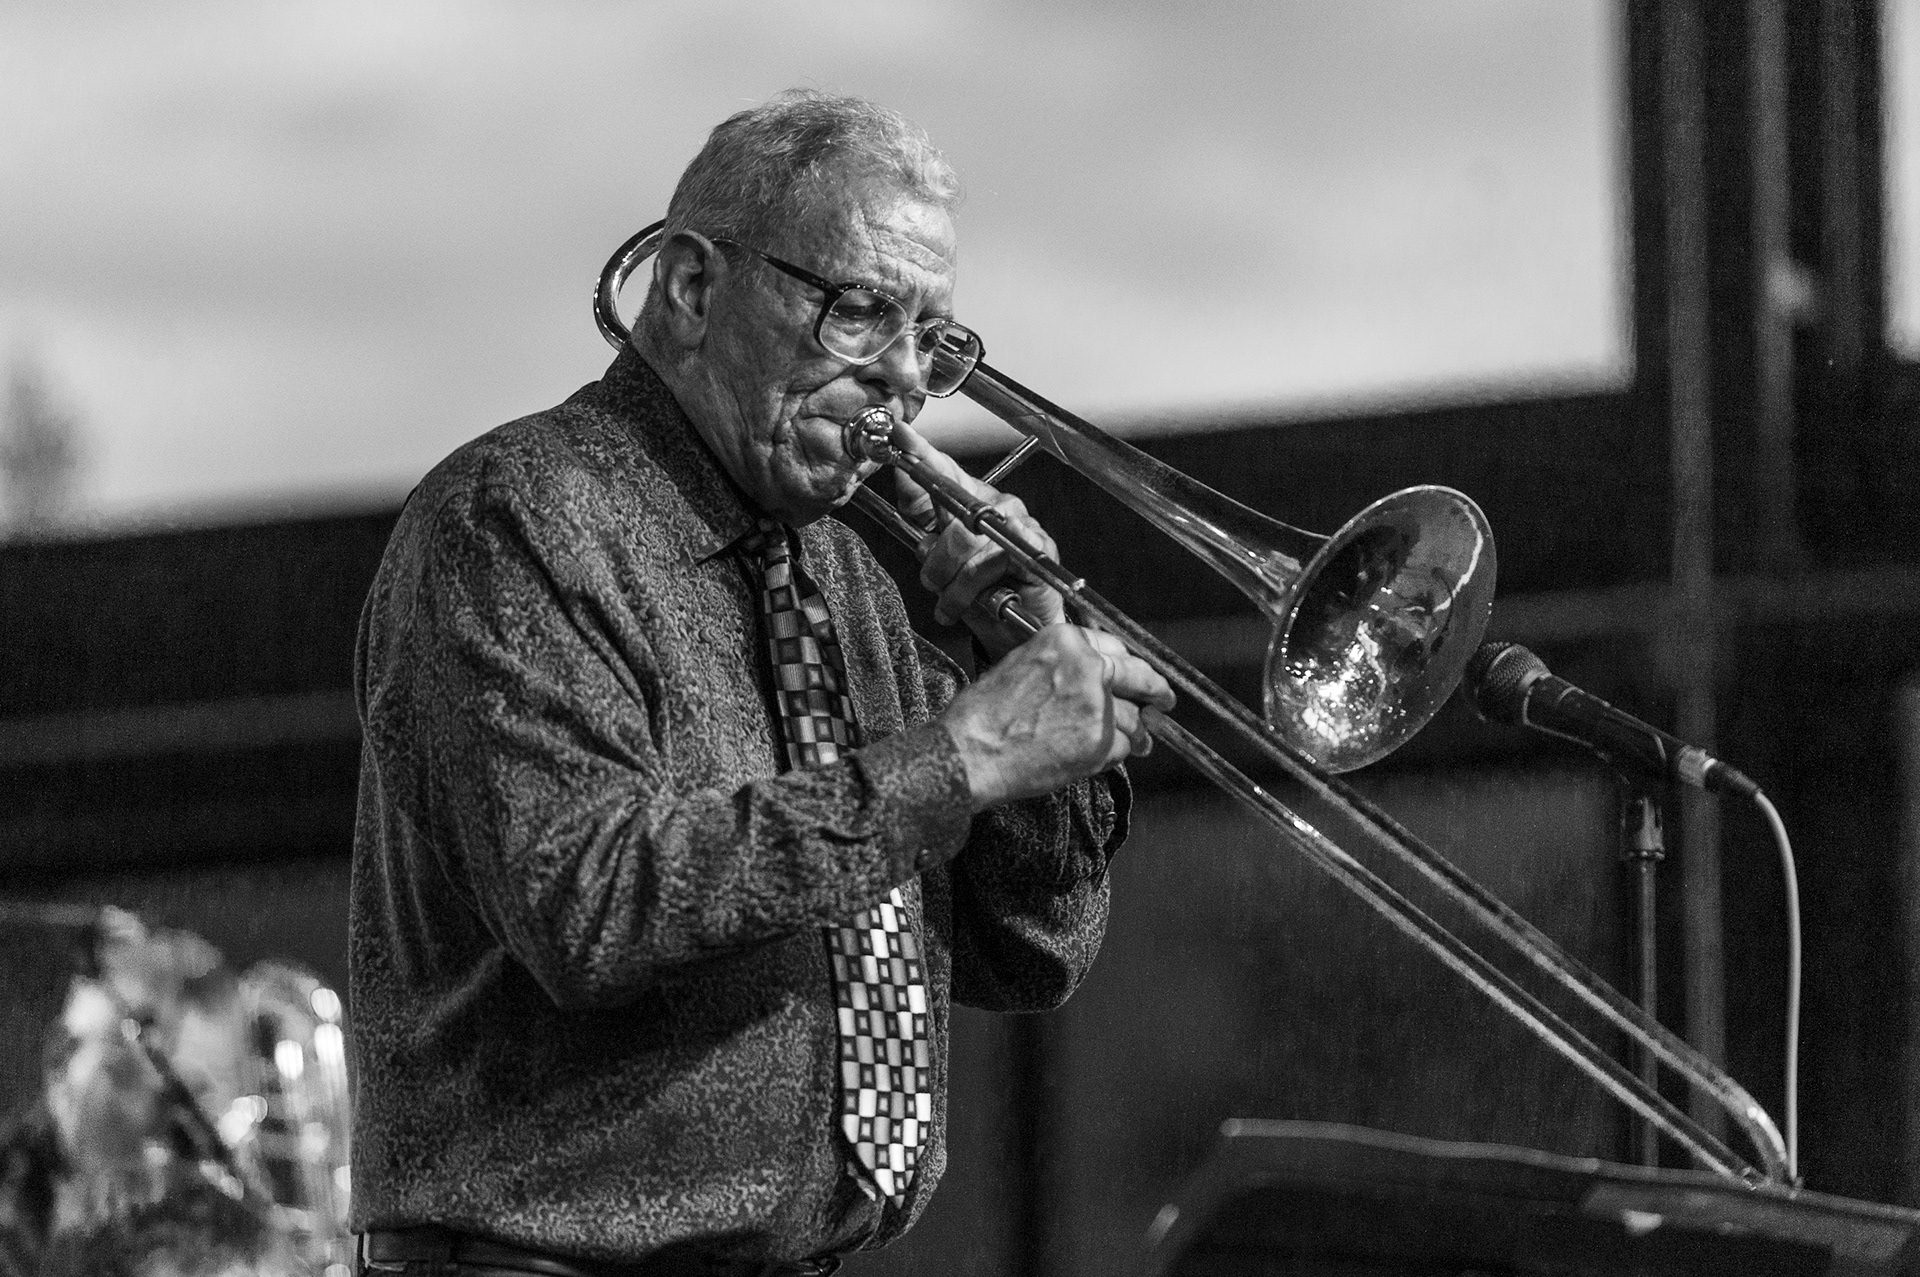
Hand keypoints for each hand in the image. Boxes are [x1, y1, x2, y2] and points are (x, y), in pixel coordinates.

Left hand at [888, 422, 1066, 656]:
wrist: (1014, 631)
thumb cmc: (979, 591)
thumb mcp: (939, 554)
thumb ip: (922, 513)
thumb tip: (901, 471)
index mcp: (970, 499)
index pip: (942, 469)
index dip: (920, 451)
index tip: (899, 432)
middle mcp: (996, 505)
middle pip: (950, 517)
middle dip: (935, 561)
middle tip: (935, 584)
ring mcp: (1019, 524)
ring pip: (969, 546)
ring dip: (954, 586)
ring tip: (953, 604)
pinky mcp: (1036, 550)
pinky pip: (996, 560)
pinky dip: (980, 586)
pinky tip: (984, 600)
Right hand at [937, 625, 1175, 810]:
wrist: (969, 751)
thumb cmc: (984, 714)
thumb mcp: (1022, 665)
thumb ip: (1063, 665)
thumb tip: (1097, 679)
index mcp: (1065, 640)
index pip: (1116, 648)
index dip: (1132, 666)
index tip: (1141, 675)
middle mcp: (1087, 666)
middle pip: (1140, 676)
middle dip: (1156, 691)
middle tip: (1164, 703)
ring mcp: (1097, 705)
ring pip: (1133, 718)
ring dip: (1135, 733)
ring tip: (1135, 743)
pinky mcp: (1099, 741)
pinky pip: (1123, 747)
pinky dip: (1116, 755)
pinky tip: (1097, 757)